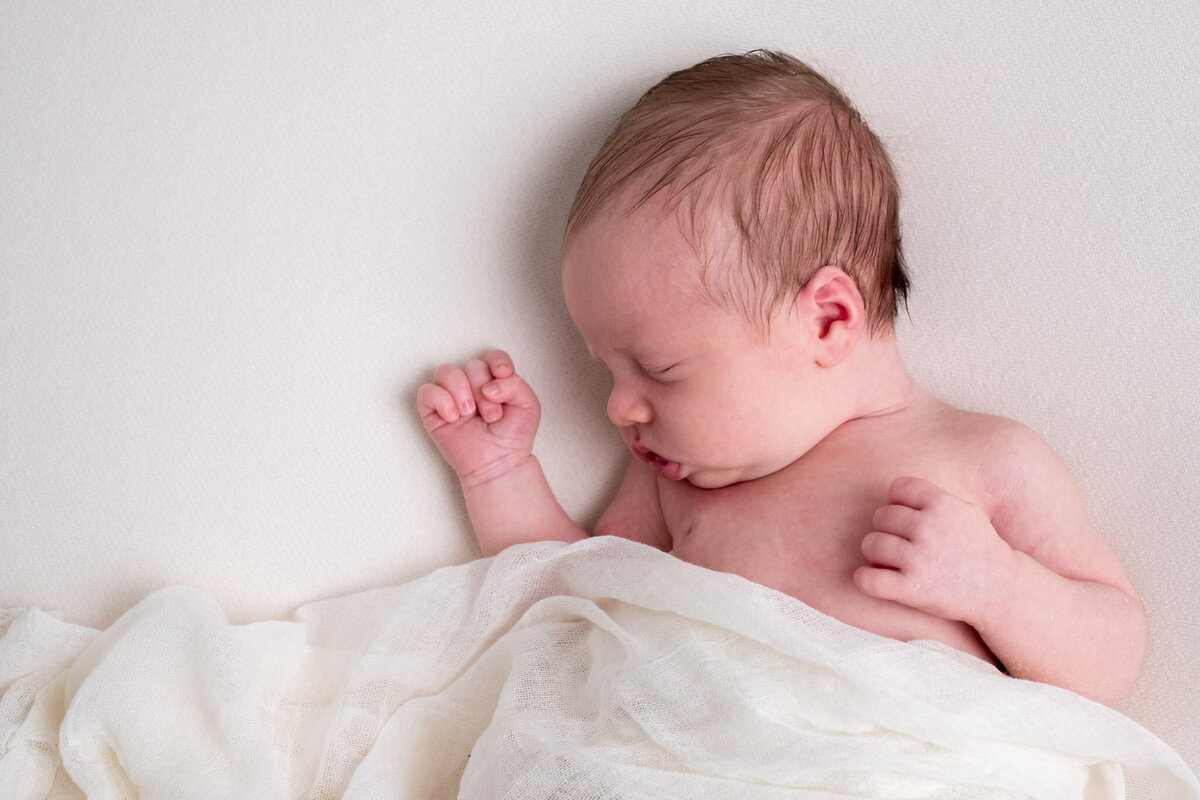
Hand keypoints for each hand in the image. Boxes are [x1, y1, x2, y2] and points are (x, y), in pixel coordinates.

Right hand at [417, 350, 539, 486]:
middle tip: (492, 416)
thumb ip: (515, 384)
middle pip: (473, 367)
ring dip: (461, 393)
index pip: (492, 357)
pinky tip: (453, 417)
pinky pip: (427, 392)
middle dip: (484, 392)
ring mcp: (451, 396)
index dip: (497, 362)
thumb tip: (489, 385)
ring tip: (470, 414)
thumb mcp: (528, 406)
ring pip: (446, 371)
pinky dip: (441, 401)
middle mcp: (472, 385)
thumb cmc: (511, 436)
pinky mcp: (433, 411)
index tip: (503, 375)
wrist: (499, 463)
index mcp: (494, 380)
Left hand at [853, 477, 1015, 626]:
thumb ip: (932, 498)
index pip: (899, 487)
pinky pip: (866, 578)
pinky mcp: (911, 589)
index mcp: (943, 505)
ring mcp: (919, 559)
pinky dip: (865, 579)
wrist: (1000, 590)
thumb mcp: (965, 512)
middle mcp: (929, 528)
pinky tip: (877, 580)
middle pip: (881, 516)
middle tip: (901, 545)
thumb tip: (892, 490)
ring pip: (871, 544)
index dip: (898, 502)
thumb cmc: (978, 549)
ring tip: (890, 563)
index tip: (908, 519)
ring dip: (876, 555)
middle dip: (887, 530)